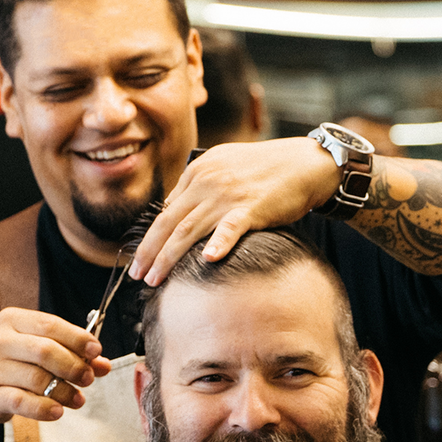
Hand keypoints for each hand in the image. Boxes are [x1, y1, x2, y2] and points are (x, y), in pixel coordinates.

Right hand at [0, 308, 110, 426]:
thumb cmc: (7, 365)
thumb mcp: (33, 351)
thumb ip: (67, 353)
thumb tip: (103, 364)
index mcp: (10, 320)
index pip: (50, 324)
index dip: (78, 338)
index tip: (96, 351)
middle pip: (46, 351)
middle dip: (74, 367)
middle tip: (88, 379)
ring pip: (38, 379)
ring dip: (64, 392)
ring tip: (77, 400)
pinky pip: (23, 402)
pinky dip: (44, 409)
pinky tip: (57, 411)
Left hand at [127, 138, 337, 284]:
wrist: (306, 162)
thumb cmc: (267, 169)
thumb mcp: (224, 166)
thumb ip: (198, 186)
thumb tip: (173, 207)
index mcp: (198, 171)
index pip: (166, 210)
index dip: (151, 237)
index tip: (142, 258)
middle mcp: (207, 181)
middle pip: (168, 222)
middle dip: (148, 251)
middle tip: (136, 274)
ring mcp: (228, 195)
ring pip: (187, 230)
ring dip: (167, 257)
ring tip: (154, 278)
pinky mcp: (251, 208)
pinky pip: (230, 228)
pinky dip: (218, 243)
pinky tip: (207, 259)